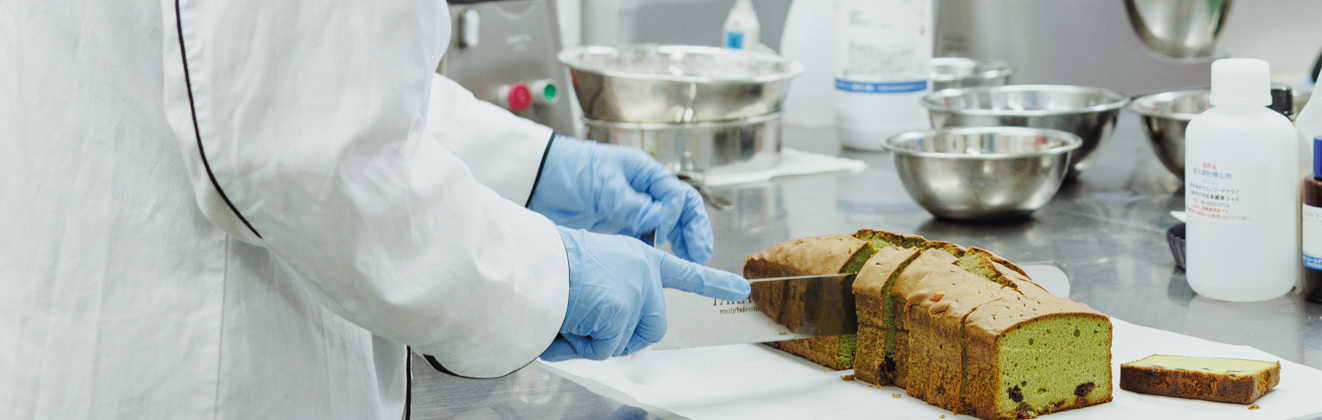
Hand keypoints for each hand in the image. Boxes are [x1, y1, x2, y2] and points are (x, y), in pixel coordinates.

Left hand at [528, 136, 714, 262]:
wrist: (539, 180)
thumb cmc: (570, 171)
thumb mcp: (603, 185)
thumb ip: (631, 204)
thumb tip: (658, 220)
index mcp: (645, 172)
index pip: (678, 195)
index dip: (678, 216)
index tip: (667, 234)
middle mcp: (644, 189)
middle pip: (682, 210)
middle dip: (694, 231)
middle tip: (700, 255)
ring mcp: (633, 207)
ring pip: (669, 225)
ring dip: (682, 242)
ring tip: (691, 262)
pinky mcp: (620, 223)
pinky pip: (648, 237)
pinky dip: (659, 250)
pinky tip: (663, 264)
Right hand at [540, 227, 750, 360]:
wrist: (532, 263)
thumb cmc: (551, 268)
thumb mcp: (595, 275)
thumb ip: (616, 298)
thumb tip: (612, 337)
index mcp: (637, 256)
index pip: (684, 271)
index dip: (713, 282)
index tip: (741, 287)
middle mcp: (644, 270)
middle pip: (652, 328)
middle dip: (622, 337)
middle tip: (589, 325)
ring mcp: (637, 290)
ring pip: (627, 342)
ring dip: (597, 341)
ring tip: (572, 314)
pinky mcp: (624, 309)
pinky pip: (604, 349)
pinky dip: (581, 344)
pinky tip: (567, 320)